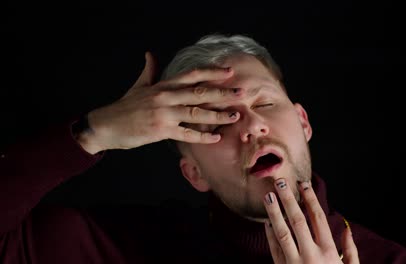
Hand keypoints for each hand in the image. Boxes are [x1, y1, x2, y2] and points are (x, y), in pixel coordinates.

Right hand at [78, 52, 242, 153]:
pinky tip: (216, 137)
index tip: (229, 71)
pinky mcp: (161, 130)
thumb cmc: (125, 106)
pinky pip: (187, 134)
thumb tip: (150, 54)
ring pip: (196, 113)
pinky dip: (202, 136)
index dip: (211, 72)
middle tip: (241, 92)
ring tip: (234, 116)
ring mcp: (164, 113)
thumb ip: (149, 71)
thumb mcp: (139, 86)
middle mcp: (166, 96)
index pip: (191, 75)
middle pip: (199, 92)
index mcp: (163, 85)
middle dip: (222, 92)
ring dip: (218, 115)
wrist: (106, 125)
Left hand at [263, 178, 358, 263]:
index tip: (303, 184)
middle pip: (298, 220)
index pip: (317, 218)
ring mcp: (294, 263)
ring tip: (268, 196)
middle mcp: (311, 255)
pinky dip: (270, 235)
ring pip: (282, 233)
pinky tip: (267, 221)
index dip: (310, 199)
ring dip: (274, 212)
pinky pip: (274, 249)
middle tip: (280, 182)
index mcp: (328, 251)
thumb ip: (350, 251)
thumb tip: (347, 229)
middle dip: (289, 199)